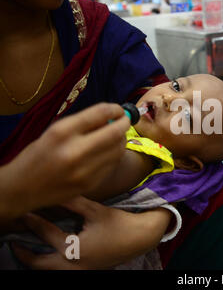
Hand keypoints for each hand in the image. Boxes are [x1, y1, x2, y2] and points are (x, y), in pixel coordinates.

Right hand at [0, 103, 129, 220]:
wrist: (22, 188)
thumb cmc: (38, 155)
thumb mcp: (54, 132)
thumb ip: (82, 123)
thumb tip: (112, 116)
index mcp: (62, 132)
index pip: (99, 113)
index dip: (115, 109)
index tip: (118, 109)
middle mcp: (74, 151)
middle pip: (114, 132)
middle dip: (124, 123)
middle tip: (124, 120)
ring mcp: (84, 170)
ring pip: (118, 149)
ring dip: (121, 139)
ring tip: (116, 136)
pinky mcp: (90, 184)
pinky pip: (112, 164)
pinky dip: (114, 154)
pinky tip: (108, 151)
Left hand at [11, 196, 171, 269]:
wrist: (141, 237)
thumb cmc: (119, 223)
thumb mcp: (96, 211)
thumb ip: (74, 203)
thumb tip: (56, 192)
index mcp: (75, 249)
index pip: (46, 235)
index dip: (34, 223)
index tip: (24, 213)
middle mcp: (74, 264)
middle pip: (39, 264)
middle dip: (24, 254)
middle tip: (13, 242)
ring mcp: (80, 271)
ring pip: (49, 271)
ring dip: (36, 261)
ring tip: (27, 250)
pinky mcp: (87, 270)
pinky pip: (61, 271)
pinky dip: (50, 264)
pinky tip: (50, 254)